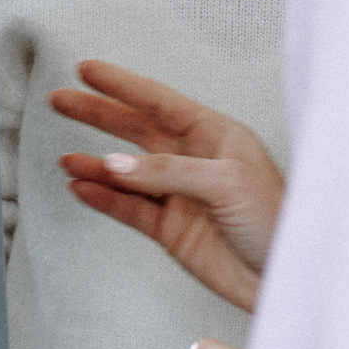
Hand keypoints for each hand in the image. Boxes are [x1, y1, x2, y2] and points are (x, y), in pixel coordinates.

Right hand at [51, 59, 281, 312]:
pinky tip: (81, 188)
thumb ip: (167, 170)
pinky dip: (104, 198)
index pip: (160, 102)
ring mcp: (181, 195)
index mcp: (216, 135)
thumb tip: (113, 163)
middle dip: (98, 115)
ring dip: (95, 164)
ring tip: (65, 159)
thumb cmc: (277, 221)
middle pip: (136, 130)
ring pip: (127, 172)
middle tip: (60, 100)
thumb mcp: (226, 183)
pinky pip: (130, 208)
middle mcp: (195, 160)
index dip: (122, 85)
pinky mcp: (173, 230)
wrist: (288, 279)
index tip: (87, 69)